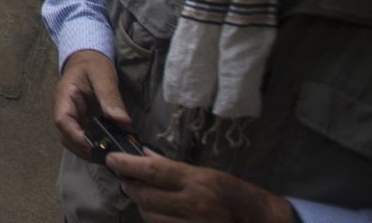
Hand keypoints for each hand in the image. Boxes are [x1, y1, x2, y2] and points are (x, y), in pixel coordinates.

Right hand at [52, 49, 130, 159]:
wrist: (89, 59)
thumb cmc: (93, 64)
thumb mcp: (103, 76)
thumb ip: (110, 98)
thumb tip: (123, 122)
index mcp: (65, 97)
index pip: (62, 121)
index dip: (75, 136)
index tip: (93, 146)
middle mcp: (65, 110)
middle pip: (66, 136)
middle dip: (83, 149)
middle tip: (106, 156)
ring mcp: (73, 117)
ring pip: (74, 140)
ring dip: (89, 150)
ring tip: (110, 156)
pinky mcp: (82, 121)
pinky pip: (85, 136)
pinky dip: (95, 145)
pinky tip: (110, 148)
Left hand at [109, 152, 294, 222]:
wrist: (259, 222)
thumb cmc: (233, 194)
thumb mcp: (206, 174)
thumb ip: (172, 168)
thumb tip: (142, 156)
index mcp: (197, 183)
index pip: (153, 171)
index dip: (127, 165)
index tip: (111, 159)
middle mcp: (194, 206)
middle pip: (144, 196)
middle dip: (131, 187)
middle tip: (128, 181)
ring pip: (149, 217)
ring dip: (142, 207)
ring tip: (146, 199)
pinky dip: (155, 221)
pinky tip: (159, 214)